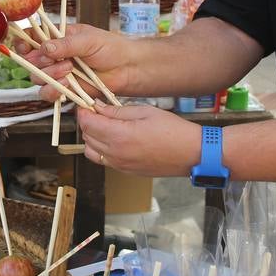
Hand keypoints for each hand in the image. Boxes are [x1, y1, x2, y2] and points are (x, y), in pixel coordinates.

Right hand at [25, 23, 136, 100]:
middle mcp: (54, 56)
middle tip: (58, 60)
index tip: (24, 46)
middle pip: (31, 61)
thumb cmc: (111, 48)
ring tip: (69, 71)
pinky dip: (53, 91)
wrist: (127, 69)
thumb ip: (66, 44)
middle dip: (40, 62)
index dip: (23, 42)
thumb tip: (45, 47)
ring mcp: (58, 73)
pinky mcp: (65, 89)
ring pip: (37, 78)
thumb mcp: (89, 40)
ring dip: (49, 76)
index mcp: (57, 37)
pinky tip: (66, 86)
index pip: (32, 37)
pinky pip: (48, 93)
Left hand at [77, 102, 200, 177]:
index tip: (86, 104)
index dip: (83, 111)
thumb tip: (99, 107)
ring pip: (91, 151)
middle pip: (86, 137)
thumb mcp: (145, 111)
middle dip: (88, 122)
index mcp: (119, 136)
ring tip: (105, 125)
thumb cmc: (174, 131)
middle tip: (97, 111)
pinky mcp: (126, 171)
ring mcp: (120, 165)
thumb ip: (117, 110)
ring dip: (92, 137)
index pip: (87, 123)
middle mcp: (116, 154)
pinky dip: (101, 149)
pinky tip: (114, 138)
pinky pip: (103, 160)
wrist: (191, 154)